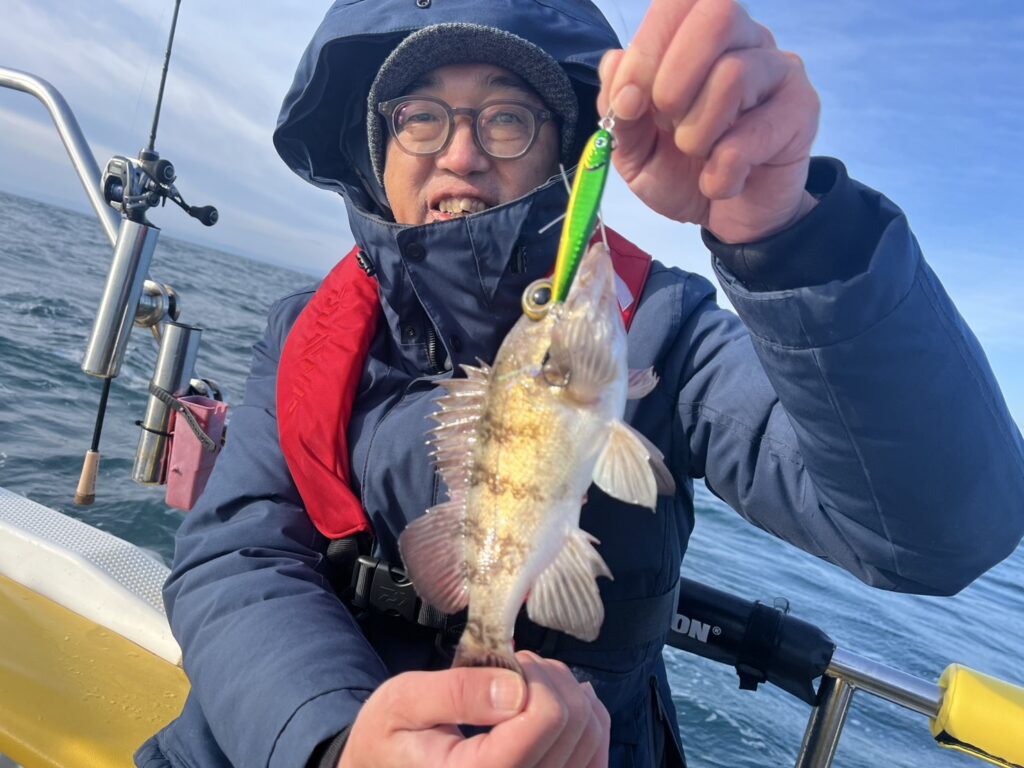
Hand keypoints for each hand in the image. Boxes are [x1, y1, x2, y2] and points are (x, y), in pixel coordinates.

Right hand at [339, 652, 609, 767]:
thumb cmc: (390, 738)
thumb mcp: (402, 702)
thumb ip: (457, 691)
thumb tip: (516, 687)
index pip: (548, 716)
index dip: (534, 675)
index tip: (505, 665)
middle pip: (575, 721)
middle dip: (549, 679)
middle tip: (514, 669)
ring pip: (592, 734)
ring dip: (568, 694)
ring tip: (527, 687)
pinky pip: (596, 755)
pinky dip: (586, 719)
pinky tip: (555, 706)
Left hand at [598, 0, 820, 243]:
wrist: (727, 217)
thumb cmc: (681, 171)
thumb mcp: (633, 149)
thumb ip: (617, 108)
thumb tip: (618, 67)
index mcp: (698, 36)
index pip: (678, 1)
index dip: (647, 48)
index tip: (629, 101)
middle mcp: (745, 40)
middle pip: (718, 14)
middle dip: (675, 78)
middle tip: (667, 122)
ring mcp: (779, 71)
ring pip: (734, 74)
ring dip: (697, 132)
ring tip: (698, 155)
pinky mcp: (802, 110)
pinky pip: (752, 134)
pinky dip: (721, 171)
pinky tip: (721, 182)